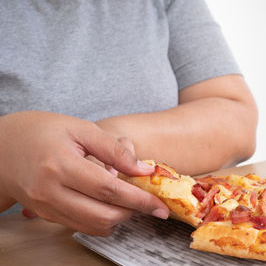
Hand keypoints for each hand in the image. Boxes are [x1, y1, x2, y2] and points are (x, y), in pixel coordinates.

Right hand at [0, 111, 168, 235]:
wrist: (3, 146)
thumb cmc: (42, 131)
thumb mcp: (81, 129)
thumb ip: (114, 150)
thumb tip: (143, 170)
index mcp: (60, 166)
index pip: (108, 190)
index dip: (139, 200)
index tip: (160, 206)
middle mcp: (51, 192)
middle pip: (103, 215)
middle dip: (132, 212)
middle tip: (147, 202)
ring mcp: (46, 207)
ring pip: (93, 227)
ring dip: (119, 218)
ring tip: (129, 201)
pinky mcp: (46, 215)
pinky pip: (80, 227)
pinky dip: (102, 220)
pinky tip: (109, 204)